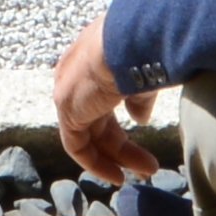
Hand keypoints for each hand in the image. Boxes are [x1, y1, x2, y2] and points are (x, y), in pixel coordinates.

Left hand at [53, 17, 158, 184]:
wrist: (129, 40)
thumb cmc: (143, 48)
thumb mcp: (143, 75)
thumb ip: (138, 99)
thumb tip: (139, 119)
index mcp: (94, 62)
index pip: (103, 99)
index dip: (121, 121)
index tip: (142, 134)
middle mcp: (76, 76)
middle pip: (98, 120)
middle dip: (124, 146)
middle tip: (149, 165)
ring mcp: (68, 91)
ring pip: (90, 135)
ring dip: (117, 157)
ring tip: (146, 171)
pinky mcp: (66, 108)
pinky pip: (77, 144)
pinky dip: (95, 162)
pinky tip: (117, 175)